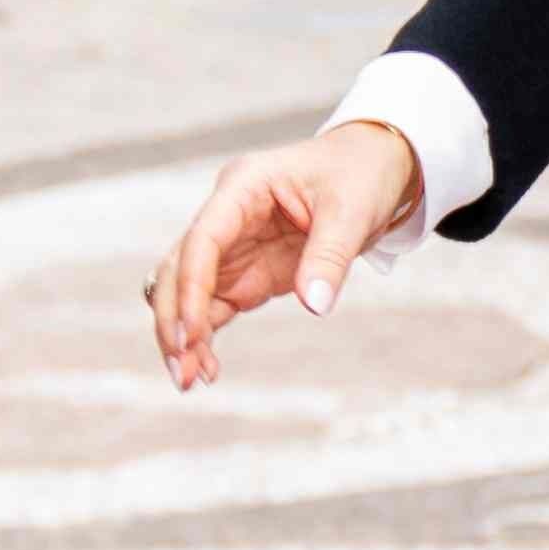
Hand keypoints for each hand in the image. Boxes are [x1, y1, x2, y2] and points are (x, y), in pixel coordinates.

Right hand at [145, 122, 430, 391]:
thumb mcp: (353, 211)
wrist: (374, 168)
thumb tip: (313, 305)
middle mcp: (226, 217)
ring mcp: (233, 246)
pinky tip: (207, 368)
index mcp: (242, 187)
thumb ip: (330, 257)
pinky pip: (213, 307)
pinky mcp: (246, 272)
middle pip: (180, 270)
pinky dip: (205, 336)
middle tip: (182, 372)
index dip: (192, 289)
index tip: (192, 334)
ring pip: (188, 293)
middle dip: (174, 320)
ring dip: (184, 334)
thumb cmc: (360, 175)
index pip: (202, 240)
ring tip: (190, 381)